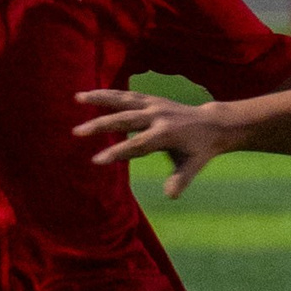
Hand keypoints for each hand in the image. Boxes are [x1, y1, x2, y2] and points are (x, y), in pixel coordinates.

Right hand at [74, 88, 234, 198]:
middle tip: (77, 132)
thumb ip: (181, 179)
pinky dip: (108, 94)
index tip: (96, 160)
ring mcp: (154, 105)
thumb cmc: (200, 149)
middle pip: (125, 120)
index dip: (117, 153)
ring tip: (78, 98)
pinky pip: (126, 95)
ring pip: (123, 100)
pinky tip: (90, 94)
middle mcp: (158, 116)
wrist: (213, 123)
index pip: (137, 145)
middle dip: (100, 126)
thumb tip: (171, 195)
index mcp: (166, 134)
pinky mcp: (151, 99)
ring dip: (99, 99)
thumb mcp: (194, 165)